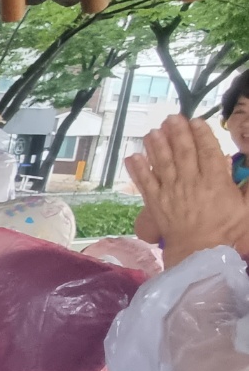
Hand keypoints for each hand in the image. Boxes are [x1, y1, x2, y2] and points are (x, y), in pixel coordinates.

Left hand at [125, 116, 248, 267]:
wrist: (199, 253)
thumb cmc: (226, 230)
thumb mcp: (246, 207)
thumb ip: (248, 186)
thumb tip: (240, 162)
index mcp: (215, 182)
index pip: (208, 152)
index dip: (202, 135)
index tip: (196, 121)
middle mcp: (191, 183)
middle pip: (183, 153)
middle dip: (177, 133)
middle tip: (172, 118)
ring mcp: (171, 192)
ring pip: (163, 164)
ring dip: (156, 146)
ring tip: (152, 132)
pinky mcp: (156, 203)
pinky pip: (145, 183)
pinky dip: (138, 170)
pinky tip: (132, 157)